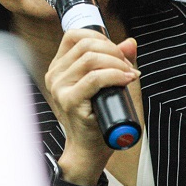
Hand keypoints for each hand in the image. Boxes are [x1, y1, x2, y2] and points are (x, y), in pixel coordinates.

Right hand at [43, 29, 137, 184]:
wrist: (89, 149)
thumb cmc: (98, 118)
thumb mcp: (109, 83)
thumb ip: (118, 61)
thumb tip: (130, 42)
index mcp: (60, 67)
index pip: (75, 35)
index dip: (100, 37)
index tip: (118, 52)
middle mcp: (55, 74)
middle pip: (85, 44)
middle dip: (113, 51)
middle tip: (128, 66)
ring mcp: (60, 87)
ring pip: (91, 59)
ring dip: (117, 63)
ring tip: (129, 75)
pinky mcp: (69, 100)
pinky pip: (94, 78)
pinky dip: (115, 75)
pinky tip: (126, 79)